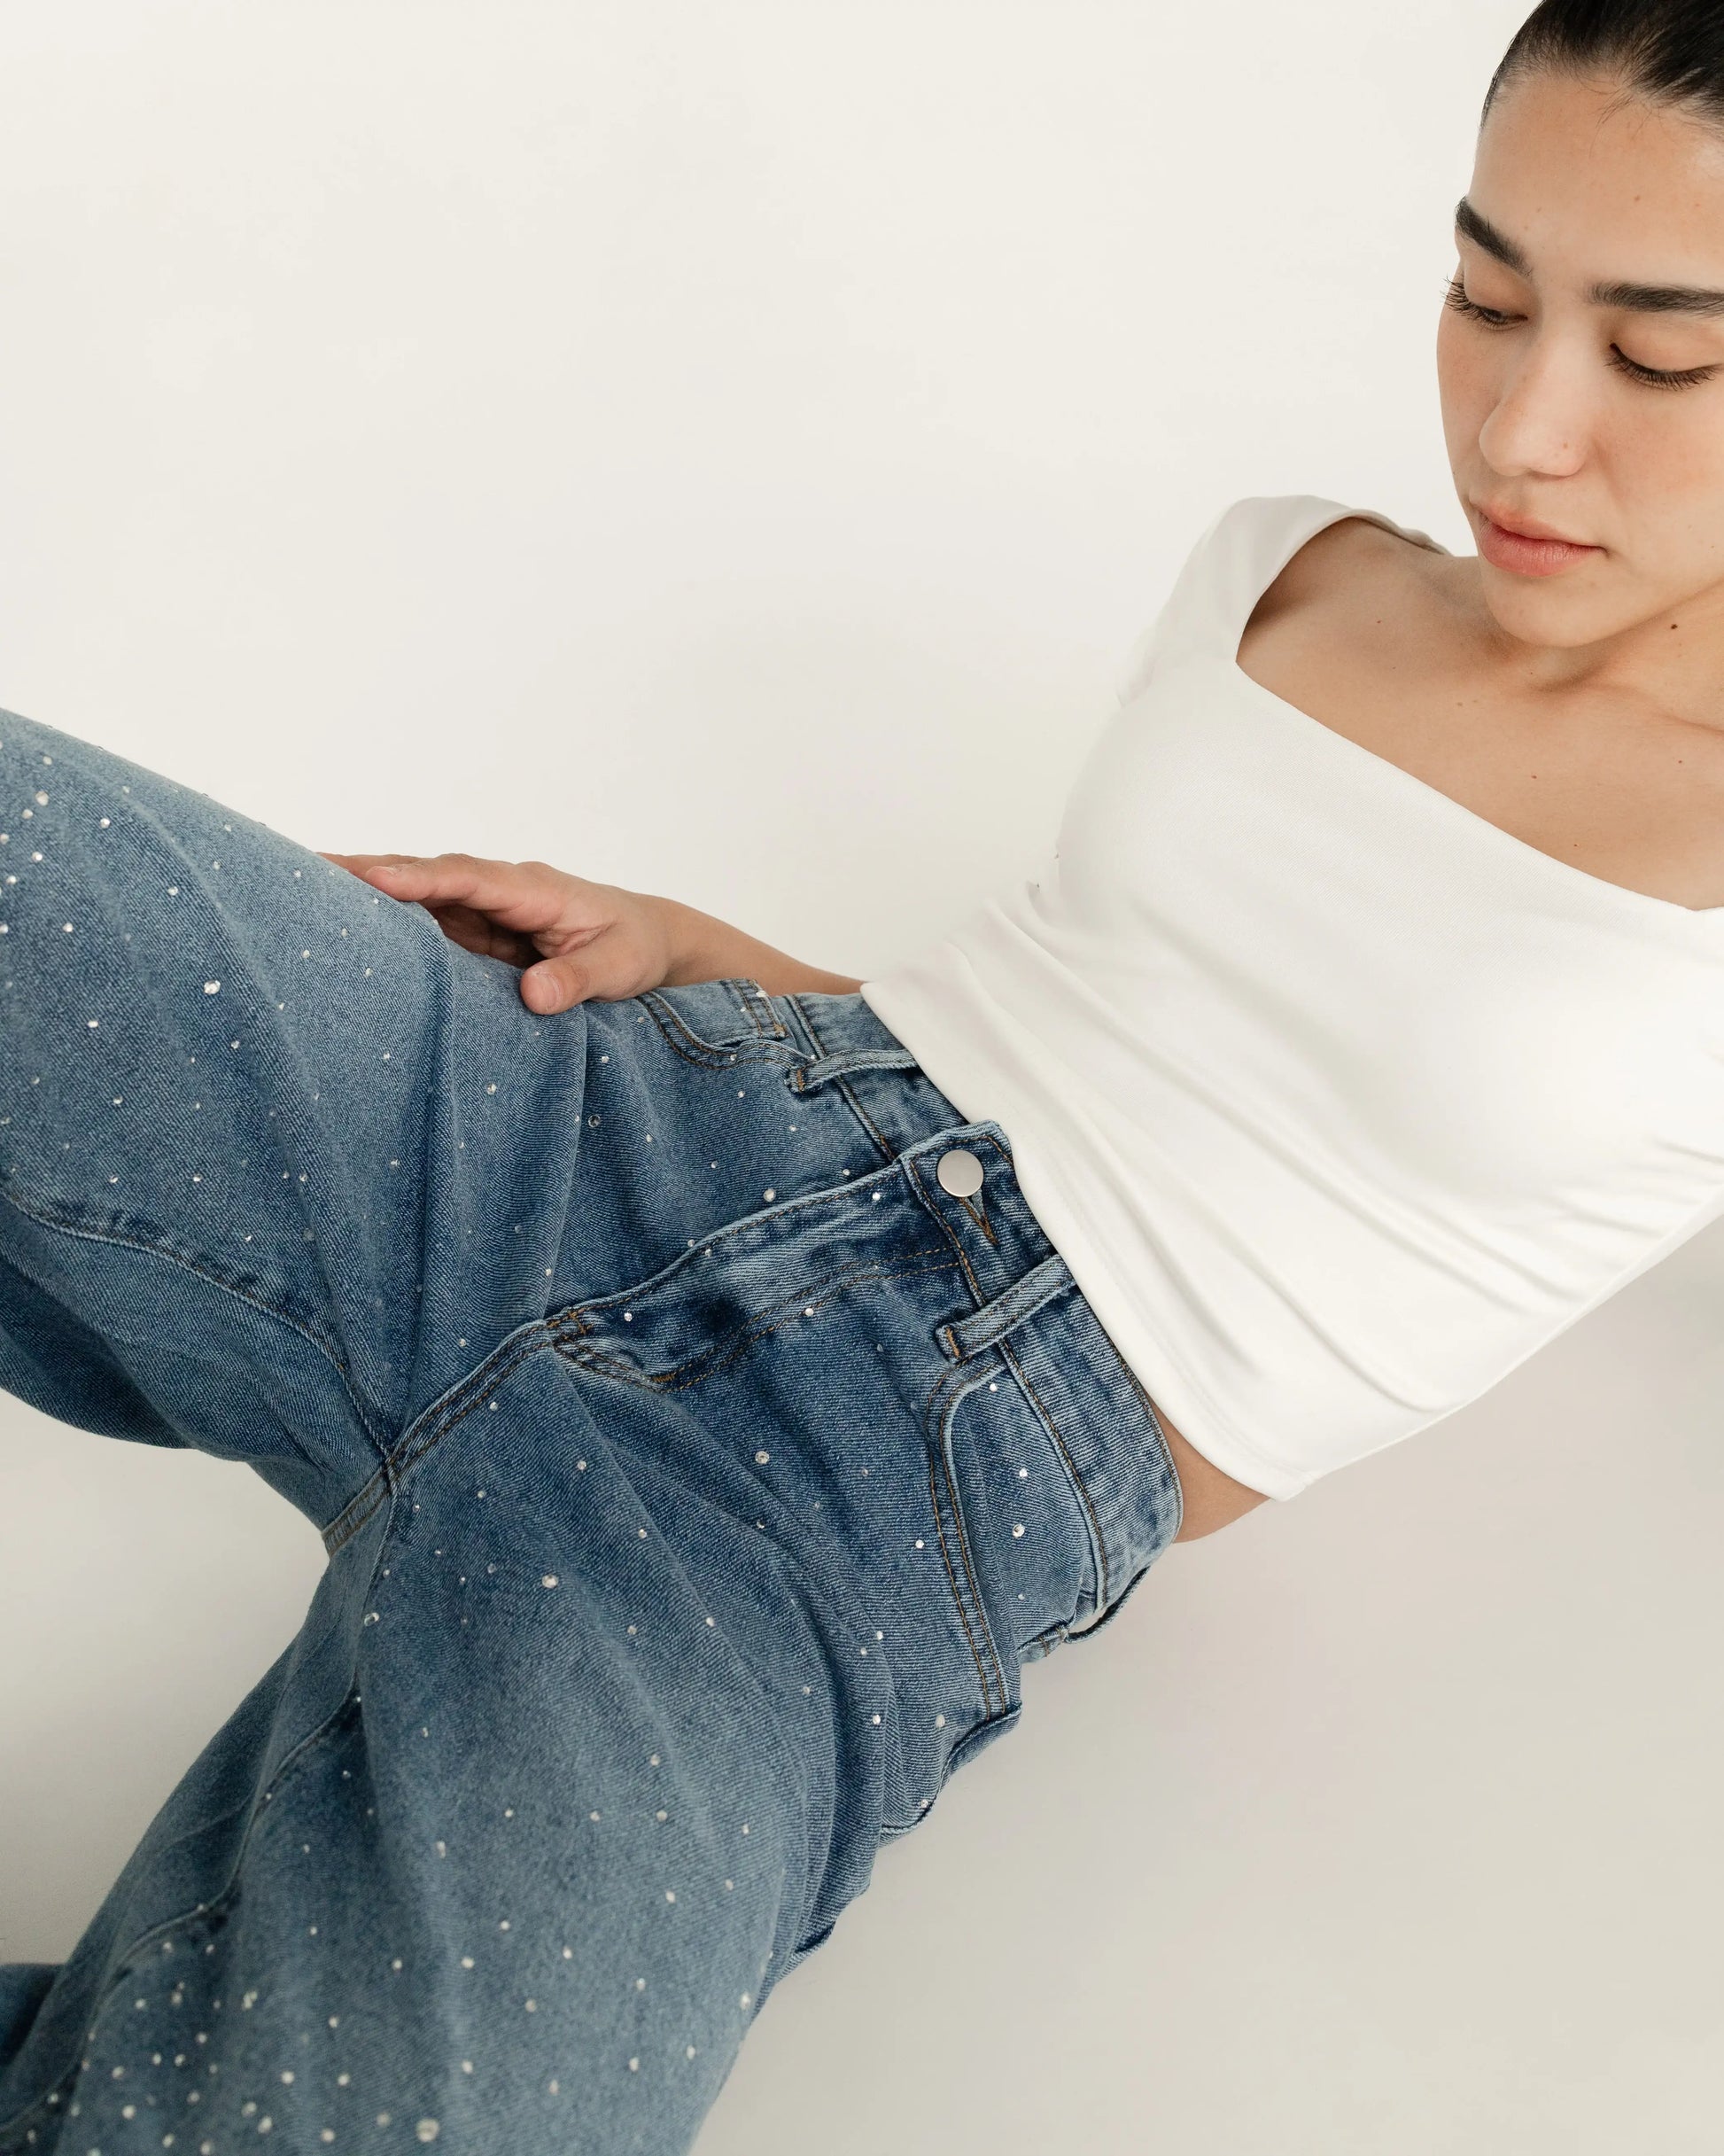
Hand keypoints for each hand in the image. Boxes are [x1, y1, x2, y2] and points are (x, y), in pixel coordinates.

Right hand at [322, 852, 676, 1013]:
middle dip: (370, 871)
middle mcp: (500, 890)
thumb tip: (533, 996)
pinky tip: (344, 930)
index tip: (372, 878)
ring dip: (367, 894)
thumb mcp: (620, 967)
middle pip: (428, 875)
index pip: (468, 878)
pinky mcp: (477, 932)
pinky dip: (388, 923)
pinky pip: (427, 924)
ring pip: (419, 897)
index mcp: (534, 889)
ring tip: (301, 893)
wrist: (649, 942)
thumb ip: (577, 980)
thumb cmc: (636, 948)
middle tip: (304, 867)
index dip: (419, 878)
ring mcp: (485, 909)